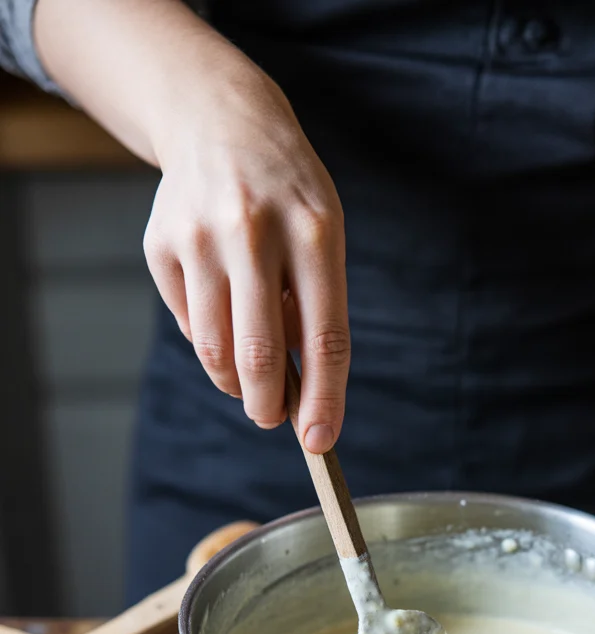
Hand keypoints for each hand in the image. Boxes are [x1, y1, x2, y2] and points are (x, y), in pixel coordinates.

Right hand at [143, 67, 348, 448]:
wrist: (221, 122)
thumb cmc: (289, 196)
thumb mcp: (324, 236)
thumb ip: (317, 310)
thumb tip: (300, 395)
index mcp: (315, 231)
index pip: (325, 336)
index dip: (325, 398)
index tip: (321, 442)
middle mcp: (254, 230)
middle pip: (260, 354)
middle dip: (269, 406)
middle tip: (272, 417)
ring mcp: (200, 236)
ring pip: (215, 350)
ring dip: (235, 381)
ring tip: (250, 376)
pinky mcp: (160, 244)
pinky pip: (189, 325)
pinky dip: (209, 339)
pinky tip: (223, 311)